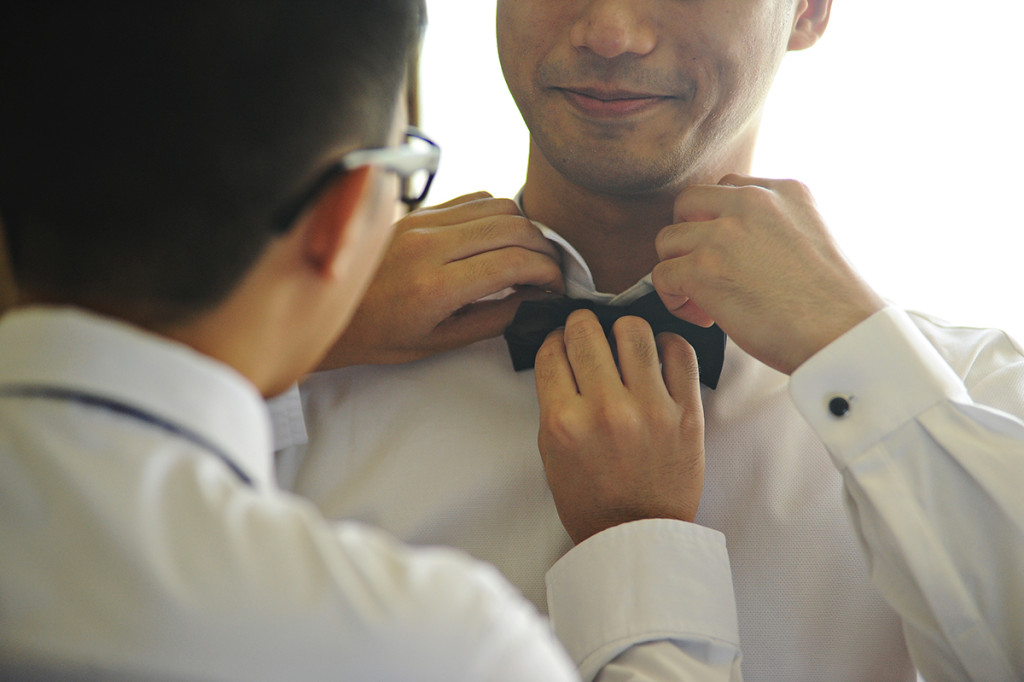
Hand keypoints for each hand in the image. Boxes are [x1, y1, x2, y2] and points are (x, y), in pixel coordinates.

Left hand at [317, 192, 564, 368]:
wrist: (329, 312)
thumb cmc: (380, 335)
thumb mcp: (441, 342)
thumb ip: (494, 319)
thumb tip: (535, 299)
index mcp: (436, 286)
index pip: (515, 262)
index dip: (549, 272)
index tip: (557, 287)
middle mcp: (431, 245)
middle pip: (515, 227)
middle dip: (546, 249)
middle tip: (551, 272)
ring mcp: (423, 222)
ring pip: (499, 206)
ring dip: (525, 229)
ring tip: (529, 256)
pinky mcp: (419, 211)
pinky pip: (474, 199)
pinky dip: (498, 215)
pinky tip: (499, 239)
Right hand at [535, 309, 704, 544]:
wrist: (636, 536)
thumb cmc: (591, 498)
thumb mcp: (551, 451)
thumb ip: (555, 401)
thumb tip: (564, 355)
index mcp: (564, 421)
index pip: (553, 351)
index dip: (555, 340)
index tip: (563, 343)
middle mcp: (606, 410)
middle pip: (587, 332)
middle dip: (583, 326)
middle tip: (589, 334)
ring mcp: (650, 409)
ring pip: (634, 330)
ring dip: (623, 329)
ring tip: (624, 341)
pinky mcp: (686, 413)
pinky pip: (680, 352)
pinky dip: (667, 344)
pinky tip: (658, 353)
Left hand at [653, 174, 885, 374]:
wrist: (844, 334)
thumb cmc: (834, 303)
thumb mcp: (811, 236)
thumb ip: (772, 226)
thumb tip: (734, 246)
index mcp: (785, 190)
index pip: (728, 189)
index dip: (719, 224)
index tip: (732, 257)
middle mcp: (752, 201)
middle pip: (688, 203)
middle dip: (690, 238)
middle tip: (708, 274)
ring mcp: (724, 232)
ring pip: (667, 240)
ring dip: (679, 271)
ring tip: (706, 302)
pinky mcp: (703, 267)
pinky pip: (662, 276)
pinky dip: (674, 300)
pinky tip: (705, 318)